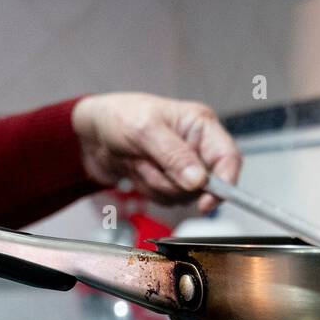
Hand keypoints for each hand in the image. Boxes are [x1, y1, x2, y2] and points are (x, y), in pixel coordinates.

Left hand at [71, 92, 241, 212]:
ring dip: (156, 184)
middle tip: (148, 161)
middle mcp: (196, 146)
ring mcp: (183, 166)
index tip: (205, 202)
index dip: (224, 184)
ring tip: (139, 161)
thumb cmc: (118, 117)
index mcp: (200, 125)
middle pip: (204, 184)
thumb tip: (200, 181)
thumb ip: (174, 156)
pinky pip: (167, 200)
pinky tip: (137, 170)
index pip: (229, 158)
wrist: (91, 132)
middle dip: (172, 180)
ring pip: (183, 195)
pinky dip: (148, 190)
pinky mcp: (169, 180)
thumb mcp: (144, 131)